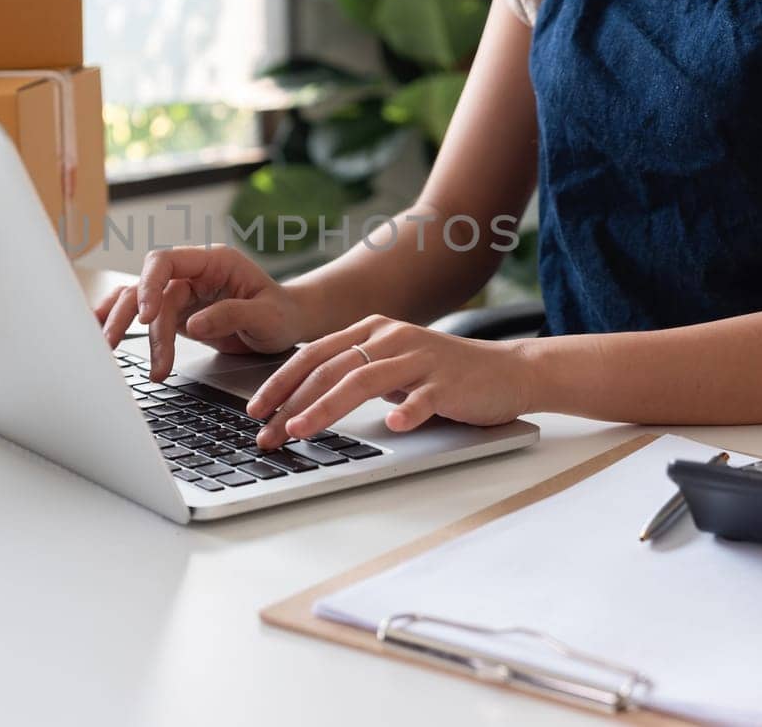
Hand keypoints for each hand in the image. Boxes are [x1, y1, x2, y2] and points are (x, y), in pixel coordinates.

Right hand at [93, 245, 308, 379]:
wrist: (287, 324)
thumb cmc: (282, 314)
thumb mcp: (267, 317)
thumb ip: (232, 316)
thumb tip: (194, 325)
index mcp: (213, 262)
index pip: (167, 261)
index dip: (150, 285)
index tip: (146, 316)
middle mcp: (193, 273)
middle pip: (146, 285)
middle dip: (128, 314)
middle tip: (116, 343)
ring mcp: (183, 292)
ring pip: (140, 302)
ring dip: (123, 325)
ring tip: (112, 352)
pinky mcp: (179, 313)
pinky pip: (147, 317)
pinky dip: (125, 324)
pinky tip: (108, 336)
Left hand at [246, 315, 532, 449]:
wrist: (508, 371)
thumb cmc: (443, 374)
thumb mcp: (392, 365)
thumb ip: (354, 372)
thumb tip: (302, 398)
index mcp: (372, 330)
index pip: (314, 355)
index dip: (280, 382)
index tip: (254, 410)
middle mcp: (392, 338)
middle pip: (330, 368)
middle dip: (291, 402)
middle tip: (265, 432)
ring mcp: (421, 358)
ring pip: (364, 380)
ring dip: (327, 407)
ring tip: (300, 429)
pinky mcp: (449, 381)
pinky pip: (424, 397)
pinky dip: (407, 411)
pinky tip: (392, 426)